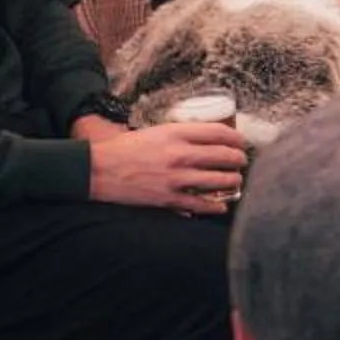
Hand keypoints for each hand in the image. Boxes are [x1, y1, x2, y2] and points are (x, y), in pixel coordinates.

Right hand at [84, 120, 246, 213]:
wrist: (97, 170)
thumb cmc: (123, 149)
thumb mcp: (154, 133)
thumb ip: (180, 136)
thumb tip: (207, 141)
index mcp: (175, 134)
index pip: (218, 132)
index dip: (236, 138)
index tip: (241, 142)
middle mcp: (179, 154)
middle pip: (224, 156)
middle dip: (239, 160)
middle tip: (241, 162)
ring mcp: (175, 178)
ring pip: (219, 181)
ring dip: (233, 181)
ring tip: (235, 181)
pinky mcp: (168, 198)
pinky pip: (200, 204)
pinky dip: (215, 207)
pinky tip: (221, 206)